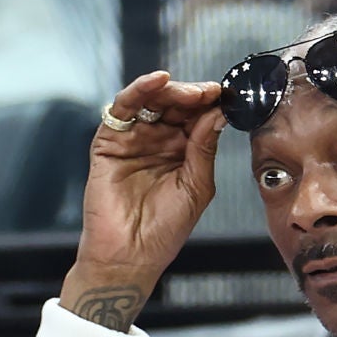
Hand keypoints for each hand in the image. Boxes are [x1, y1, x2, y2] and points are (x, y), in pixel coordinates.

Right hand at [61, 71, 226, 329]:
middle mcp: (158, 141)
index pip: (196, 117)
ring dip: (171, 90)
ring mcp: (133, 139)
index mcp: (182, 151)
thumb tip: (218, 113)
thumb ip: (205, 147)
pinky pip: (122, 108)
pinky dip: (139, 90)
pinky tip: (158, 82)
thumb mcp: (197, 185)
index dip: (210, 104)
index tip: (226, 95)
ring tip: (190, 92)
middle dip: (193, 95)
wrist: (132, 254)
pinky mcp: (109, 141)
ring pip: (151, 101)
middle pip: (174, 105)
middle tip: (209, 93)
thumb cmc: (166, 228)